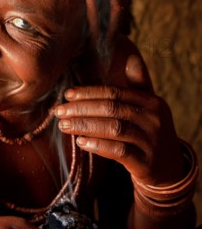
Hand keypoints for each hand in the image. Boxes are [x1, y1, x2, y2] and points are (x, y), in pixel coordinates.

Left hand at [55, 54, 184, 186]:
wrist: (170, 170)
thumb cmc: (149, 134)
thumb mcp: (147, 110)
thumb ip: (136, 87)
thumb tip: (128, 57)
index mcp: (152, 102)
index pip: (115, 92)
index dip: (89, 92)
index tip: (67, 94)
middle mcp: (154, 119)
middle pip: (111, 108)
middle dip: (81, 109)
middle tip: (59, 111)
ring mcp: (151, 141)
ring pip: (113, 128)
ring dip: (84, 126)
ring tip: (64, 125)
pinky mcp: (146, 162)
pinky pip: (118, 151)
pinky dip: (97, 145)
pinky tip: (81, 142)